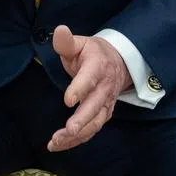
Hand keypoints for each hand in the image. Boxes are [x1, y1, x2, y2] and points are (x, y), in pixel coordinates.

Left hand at [46, 25, 130, 151]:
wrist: (119, 62)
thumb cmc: (92, 53)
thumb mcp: (79, 44)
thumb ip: (66, 41)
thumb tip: (59, 30)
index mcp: (97, 67)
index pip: (90, 78)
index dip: (80, 89)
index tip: (68, 100)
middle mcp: (105, 88)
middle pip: (95, 106)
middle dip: (83, 119)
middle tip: (69, 130)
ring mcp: (106, 103)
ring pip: (95, 122)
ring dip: (77, 135)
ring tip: (56, 142)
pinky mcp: (103, 114)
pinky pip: (92, 129)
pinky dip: (78, 139)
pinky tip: (60, 145)